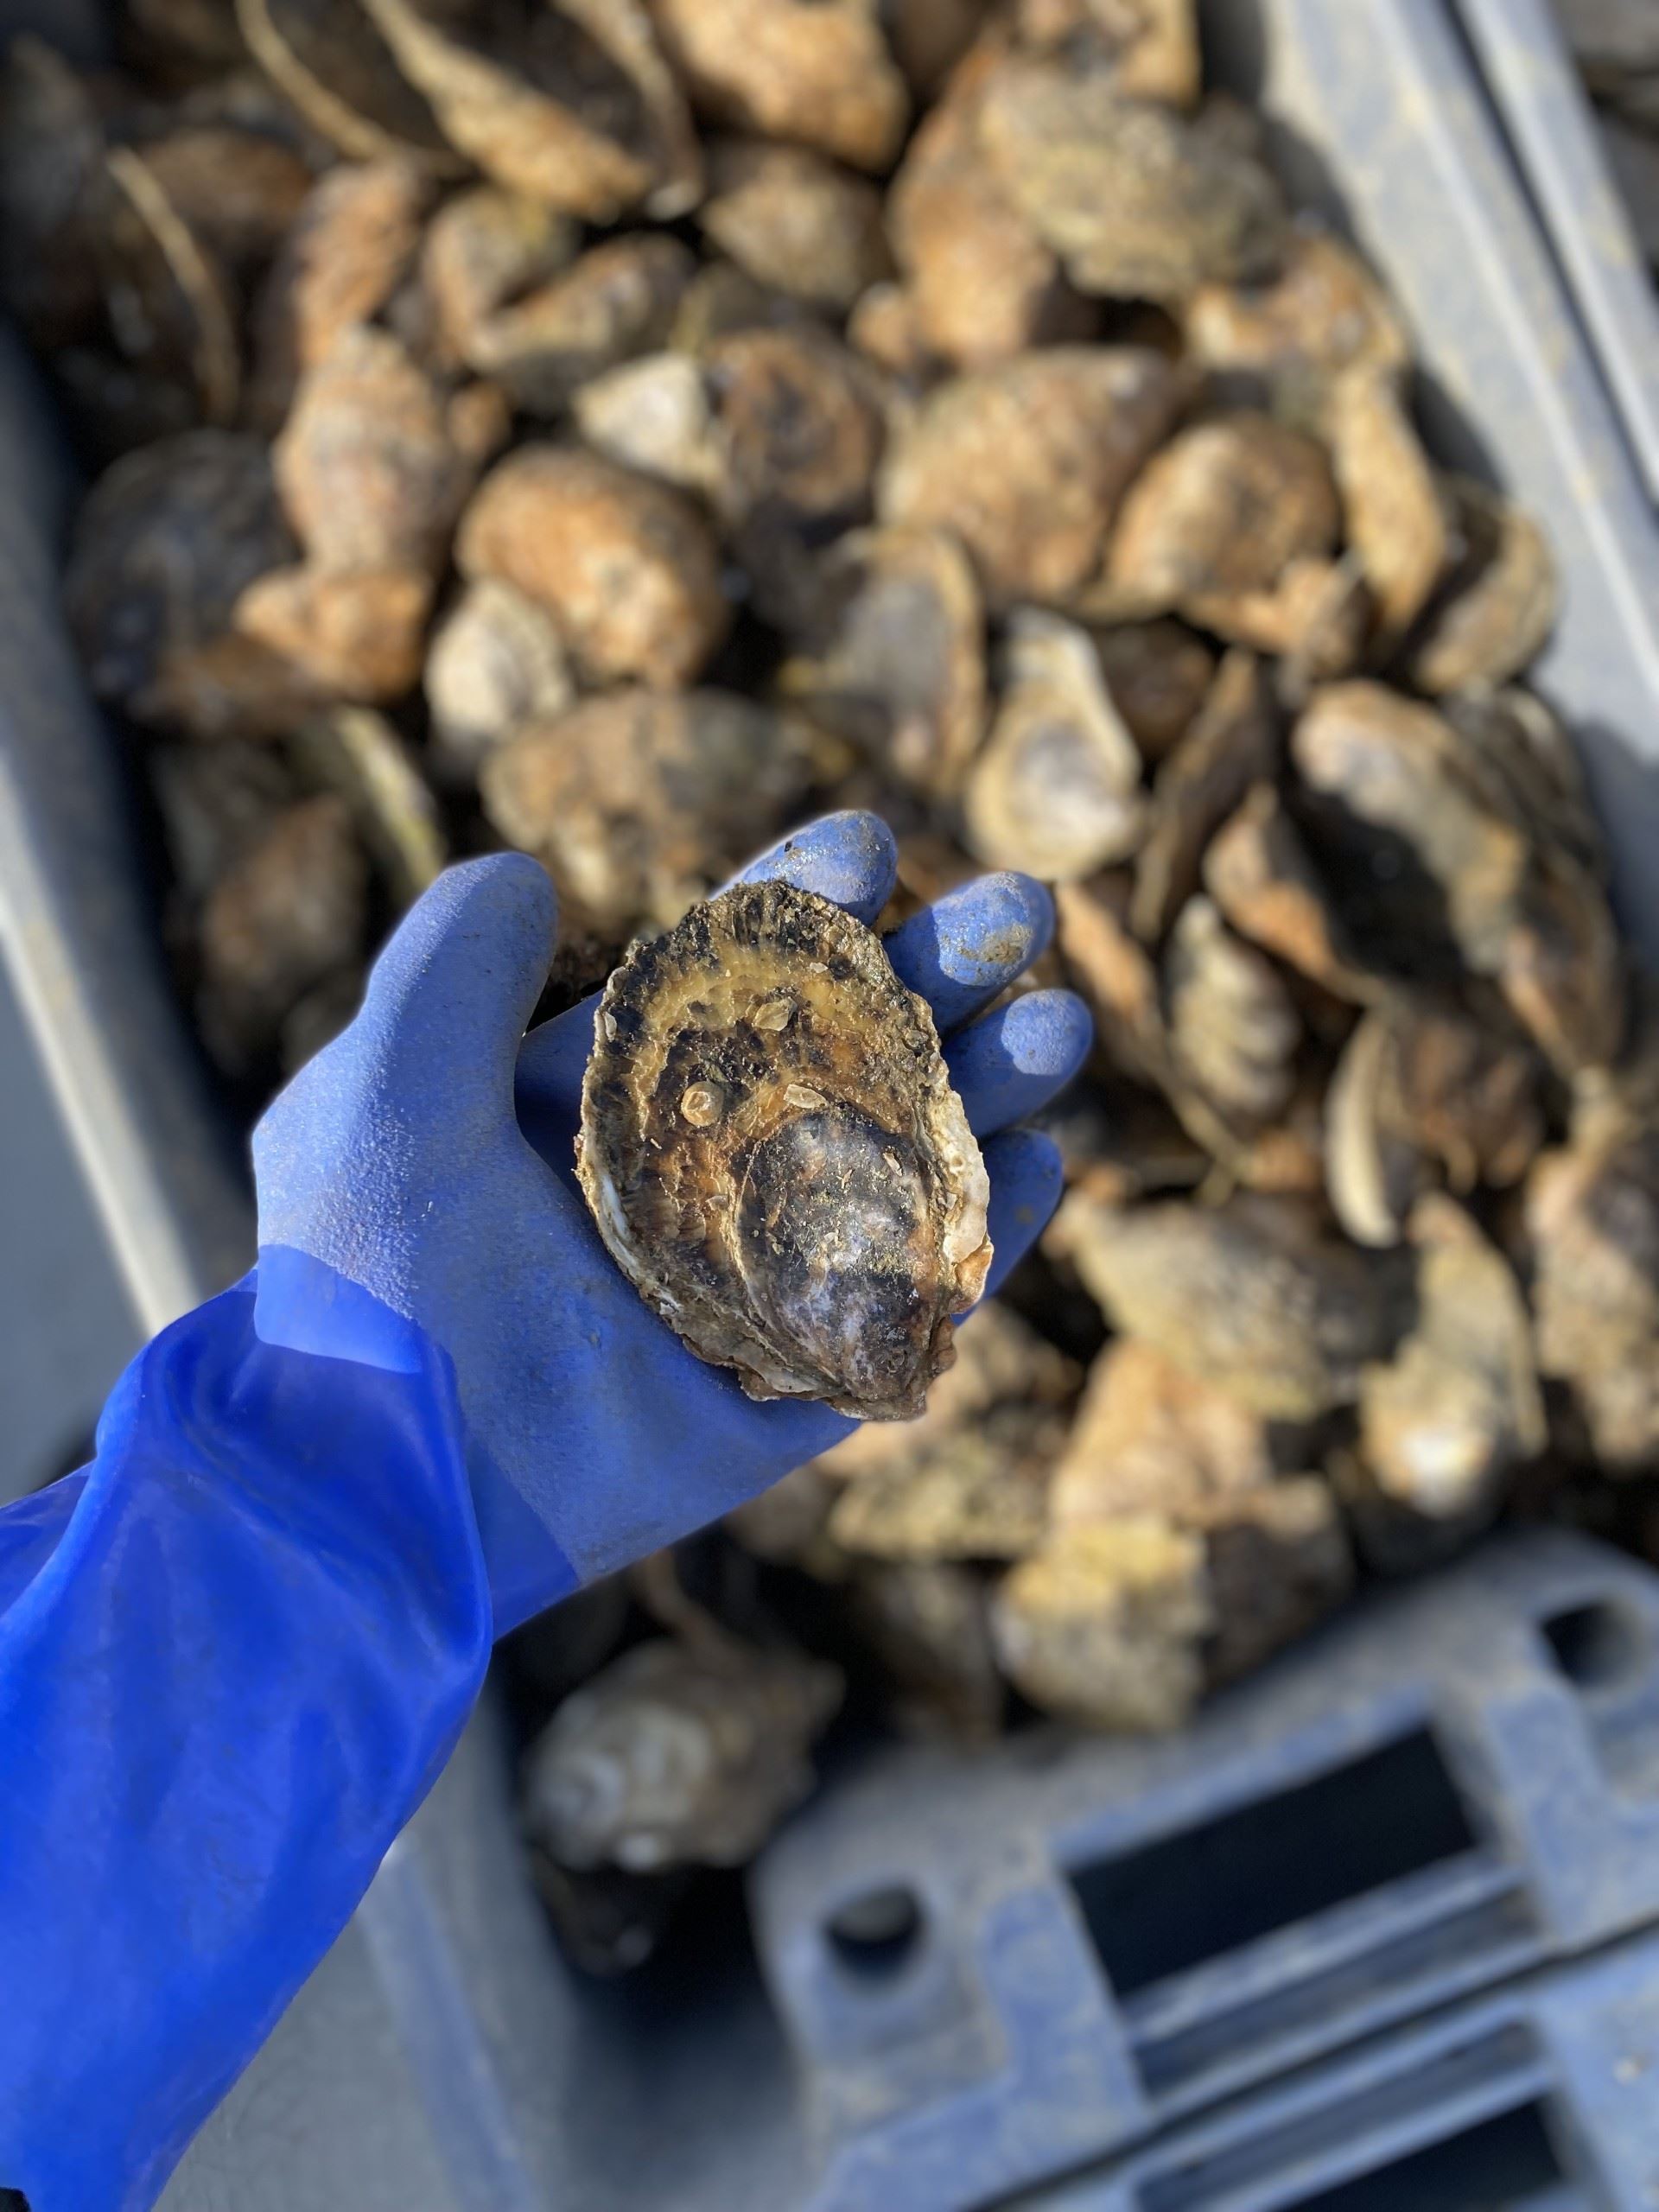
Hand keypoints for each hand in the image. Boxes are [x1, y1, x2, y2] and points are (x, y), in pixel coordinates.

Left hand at [254, 811, 1090, 1630]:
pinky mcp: (773, 1403)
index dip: (795, 909)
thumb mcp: (381, 1086)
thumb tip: (529, 870)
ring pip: (881, 1179)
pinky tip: (1040, 1167)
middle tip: (1025, 910)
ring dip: (974, 1100)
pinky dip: (970, 1249)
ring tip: (1063, 1029)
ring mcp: (730, 1299)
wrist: (383, 1491)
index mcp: (578, 1111)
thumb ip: (450, 965)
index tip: (874, 843)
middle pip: (827, 1067)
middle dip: (927, 986)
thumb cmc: (367, 1279)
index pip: (710, 987)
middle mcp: (664, 1195)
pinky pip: (893, 1316)